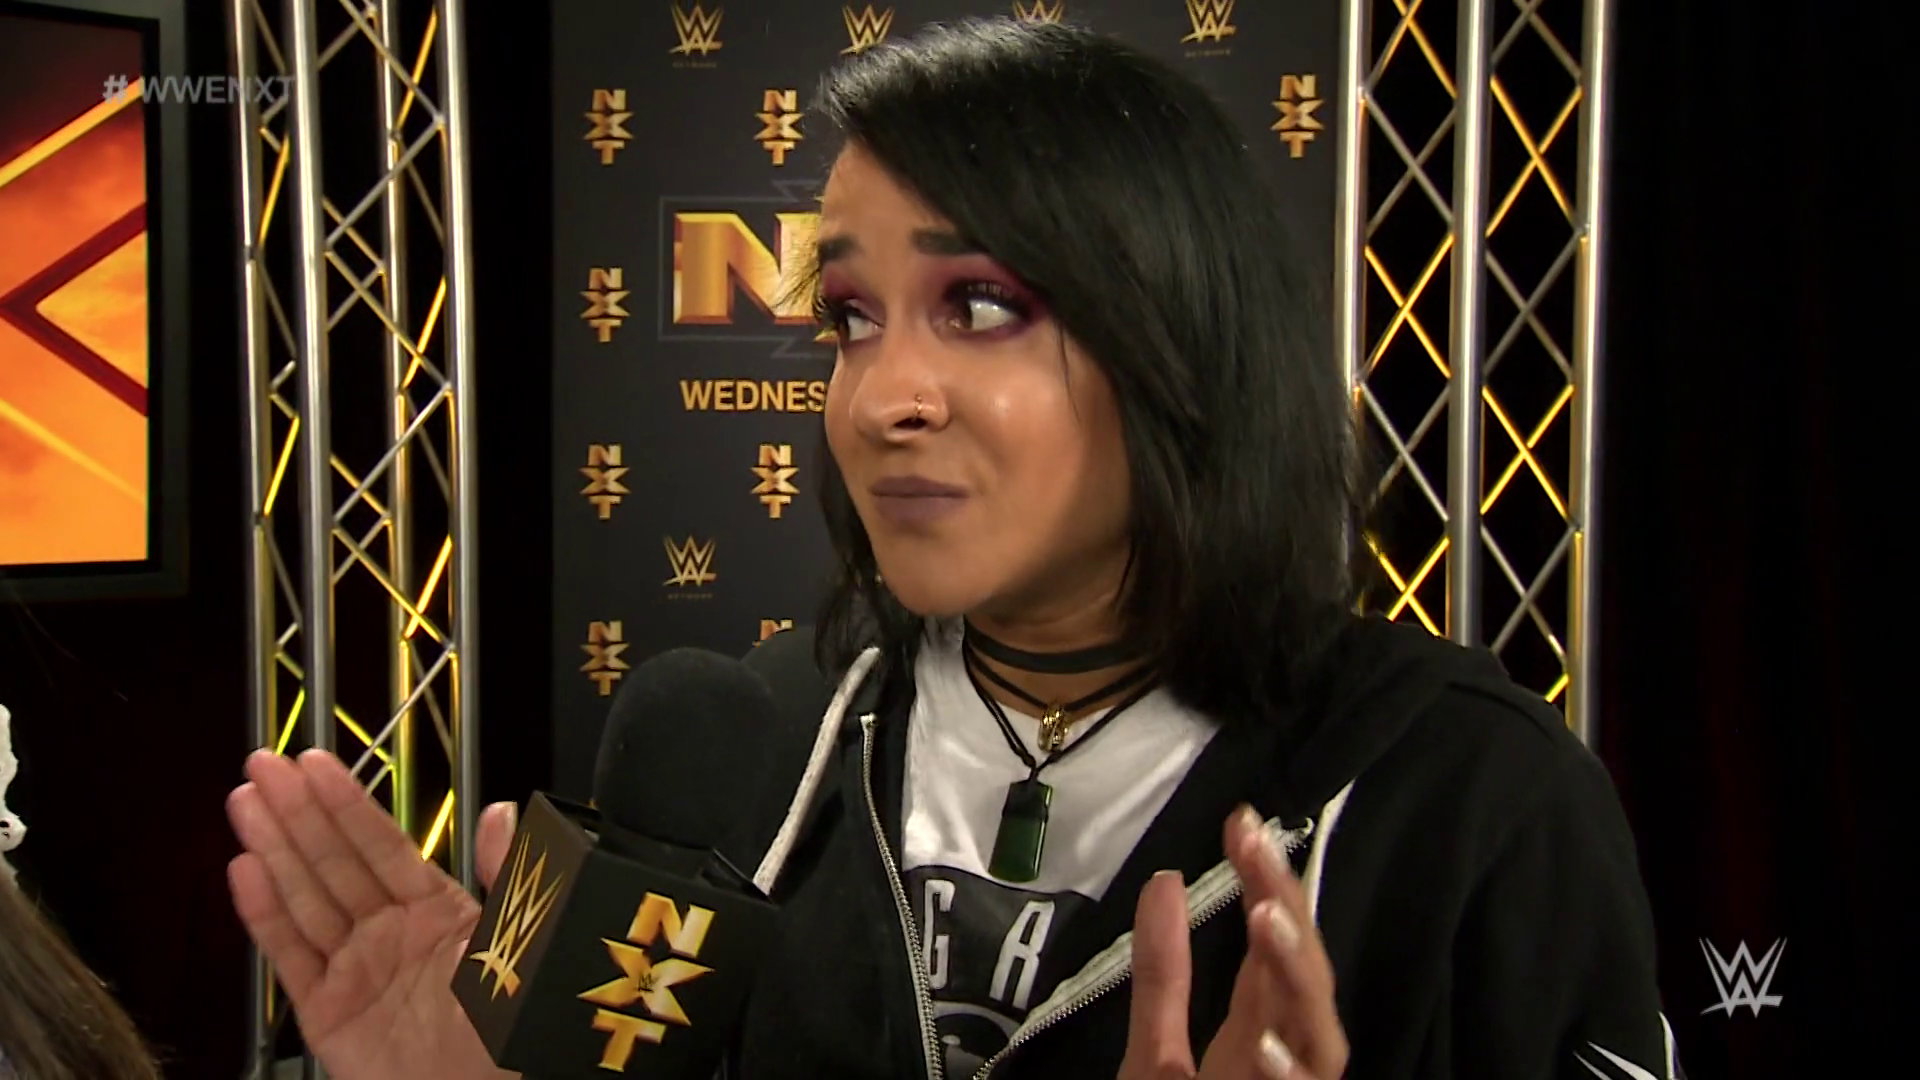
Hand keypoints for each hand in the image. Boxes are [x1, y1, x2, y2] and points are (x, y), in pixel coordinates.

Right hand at [226, 749, 518, 1079]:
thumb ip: (509, 874)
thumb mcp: (526, 937)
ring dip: (274, 850)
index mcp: (440, 911)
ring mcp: (358, 972)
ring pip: (306, 900)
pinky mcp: (330, 1016)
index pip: (383, 844)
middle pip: (335, 863)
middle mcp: (393, 935)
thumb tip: (501, 811)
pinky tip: (245, 872)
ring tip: (245, 804)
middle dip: (297, 814)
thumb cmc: (518, 1024)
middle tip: (262, 767)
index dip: (347, 802)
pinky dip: (266, 916)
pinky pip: (292, 958)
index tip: (313, 763)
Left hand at [1119, 805, 1348, 1079]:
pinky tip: (1265, 1042)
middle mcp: (1285, 1048)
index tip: (1241, 823)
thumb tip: (1164, 881)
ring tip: (1265, 915)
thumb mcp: (1155, 1050)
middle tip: (1257, 844)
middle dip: (1285, 904)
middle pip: (1299, 972)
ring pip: (1320, 1030)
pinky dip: (1291, 1071)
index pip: (1269, 944)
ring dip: (1297, 972)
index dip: (1261, 882)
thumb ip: (1160, 979)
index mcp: (1256, 1028)